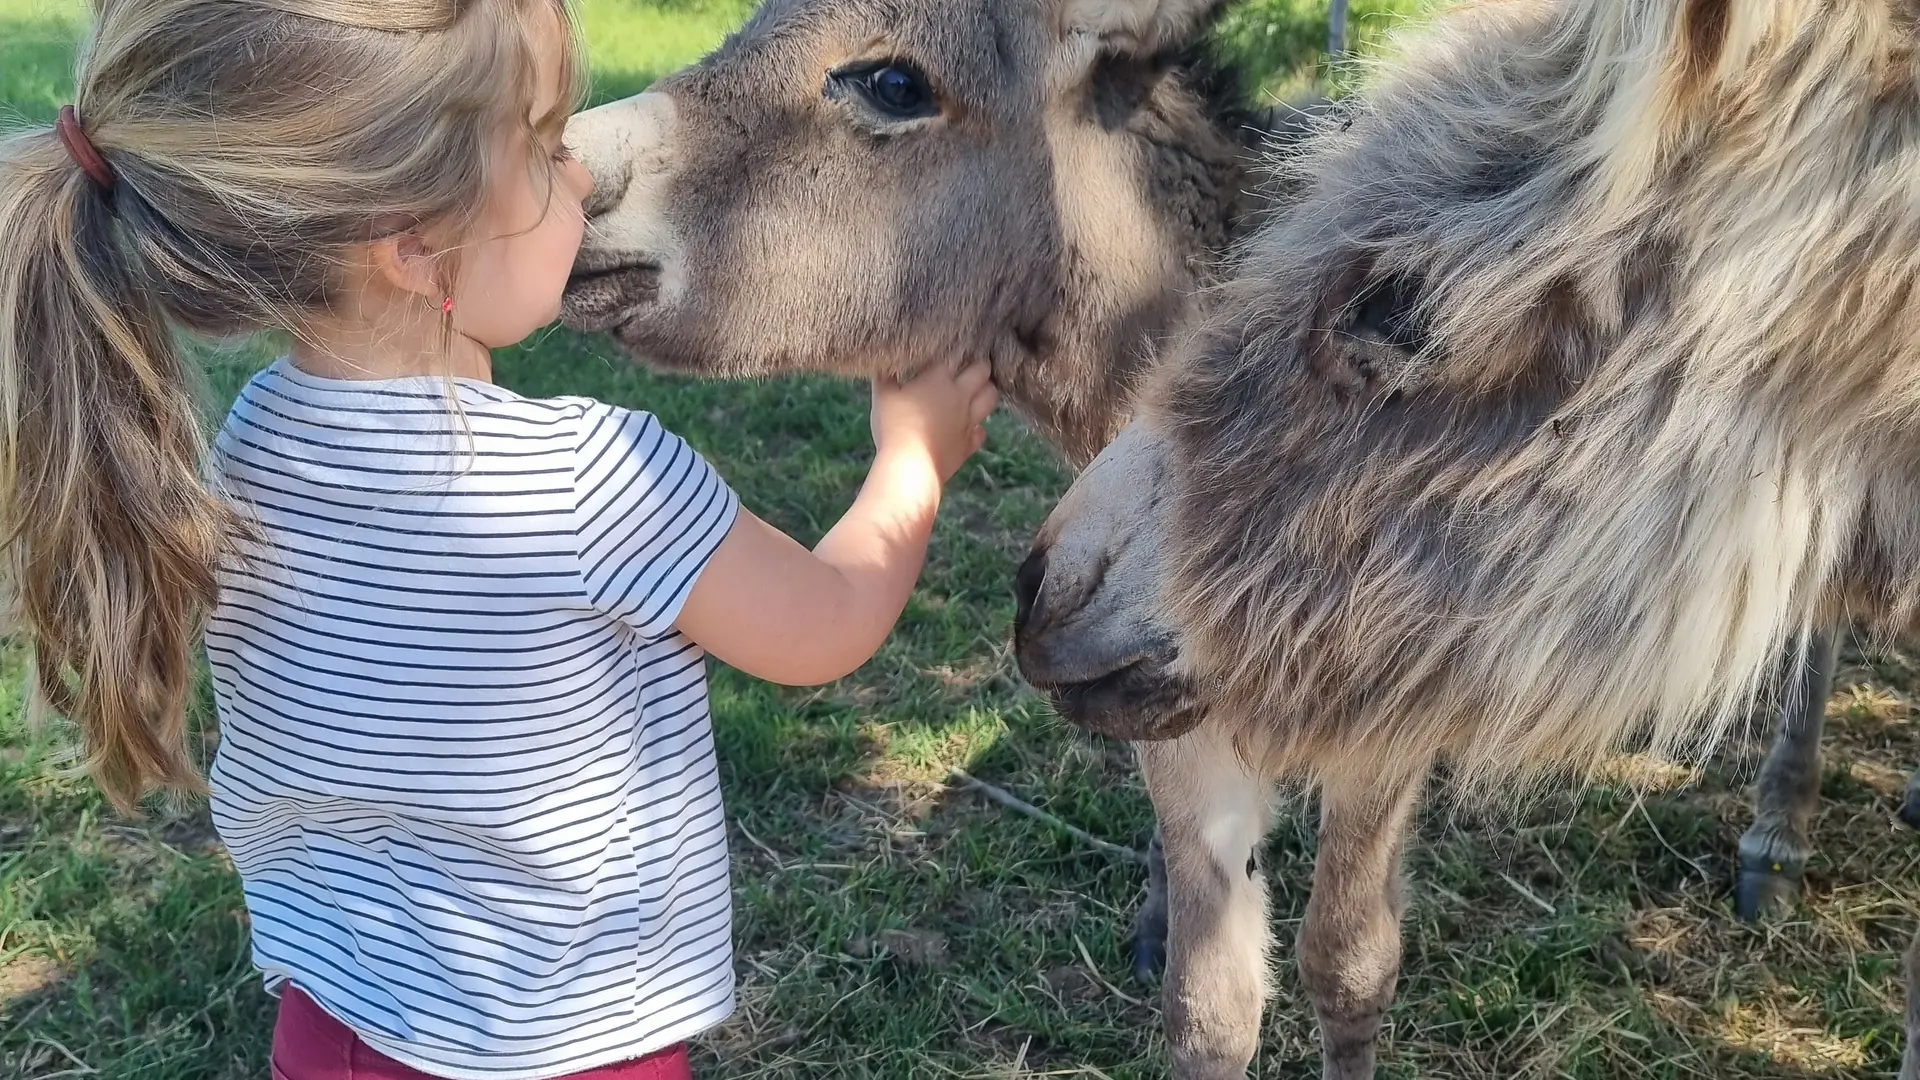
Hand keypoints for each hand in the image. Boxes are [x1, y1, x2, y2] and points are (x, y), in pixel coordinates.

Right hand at [871, 357, 997, 482]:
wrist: (910, 467)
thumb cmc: (893, 427)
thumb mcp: (882, 396)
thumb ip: (885, 376)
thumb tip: (884, 362)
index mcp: (938, 379)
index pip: (956, 353)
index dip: (957, 347)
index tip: (955, 345)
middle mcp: (960, 395)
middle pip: (982, 371)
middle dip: (980, 364)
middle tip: (973, 363)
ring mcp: (968, 420)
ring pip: (991, 397)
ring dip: (987, 390)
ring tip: (980, 389)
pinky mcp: (969, 444)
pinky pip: (982, 431)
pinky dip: (979, 427)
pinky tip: (970, 426)